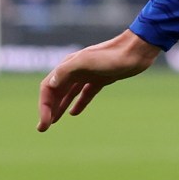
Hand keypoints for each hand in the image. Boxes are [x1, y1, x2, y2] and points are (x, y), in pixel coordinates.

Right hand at [37, 28, 159, 130]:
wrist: (136, 51)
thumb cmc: (111, 56)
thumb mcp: (86, 61)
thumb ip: (66, 71)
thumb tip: (50, 84)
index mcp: (68, 66)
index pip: (48, 88)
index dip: (43, 106)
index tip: (44, 124)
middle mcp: (75, 70)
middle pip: (56, 92)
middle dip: (48, 110)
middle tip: (43, 128)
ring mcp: (88, 74)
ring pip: (68, 94)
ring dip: (59, 107)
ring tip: (53, 122)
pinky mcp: (100, 79)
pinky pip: (85, 94)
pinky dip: (78, 103)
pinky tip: (74, 113)